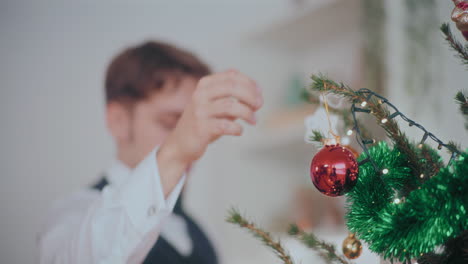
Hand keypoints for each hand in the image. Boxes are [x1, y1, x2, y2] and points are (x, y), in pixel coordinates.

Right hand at [157, 69, 262, 195]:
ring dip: (247, 113)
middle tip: (259, 105)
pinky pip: (225, 125)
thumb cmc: (203, 123)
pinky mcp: (201, 128)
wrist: (180, 144)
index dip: (250, 83)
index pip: (232, 75)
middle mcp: (200, 95)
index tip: (260, 93)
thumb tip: (257, 95)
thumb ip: (233, 99)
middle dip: (251, 95)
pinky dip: (237, 128)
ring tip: (254, 120)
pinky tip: (239, 131)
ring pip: (230, 105)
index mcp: (205, 85)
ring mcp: (199, 111)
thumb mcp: (217, 106)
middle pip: (232, 87)